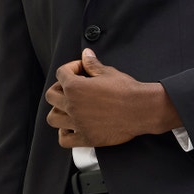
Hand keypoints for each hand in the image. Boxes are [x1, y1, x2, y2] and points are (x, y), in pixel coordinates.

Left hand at [44, 47, 179, 147]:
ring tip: (69, 108)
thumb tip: (86, 54)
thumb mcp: (108, 72)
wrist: (141, 110)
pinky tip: (71, 127)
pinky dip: (64, 134)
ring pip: (52, 118)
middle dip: (60, 88)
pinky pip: (64, 140)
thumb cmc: (127, 91)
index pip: (61, 73)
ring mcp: (77, 123)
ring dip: (58, 111)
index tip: (81, 70)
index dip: (71, 68)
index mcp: (75, 87)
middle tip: (71, 88)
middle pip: (51, 96)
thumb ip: (92, 64)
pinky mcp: (86, 138)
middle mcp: (72, 105)